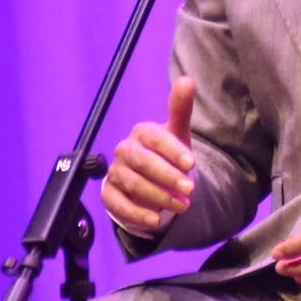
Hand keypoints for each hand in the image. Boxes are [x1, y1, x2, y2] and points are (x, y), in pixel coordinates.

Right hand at [100, 77, 195, 234]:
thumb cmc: (167, 154)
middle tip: (190, 189)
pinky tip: (156, 220)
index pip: (155, 138)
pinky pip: (118, 204)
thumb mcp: (178, 134)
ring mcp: (115, 172)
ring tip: (183, 206)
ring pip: (133, 184)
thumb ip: (180, 109)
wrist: (151, 181)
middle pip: (143, 162)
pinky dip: (137, 213)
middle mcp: (125, 150)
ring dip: (159, 197)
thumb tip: (187, 80)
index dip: (172, 150)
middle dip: (167, 177)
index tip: (192, 163)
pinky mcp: (109, 194)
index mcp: (142, 133)